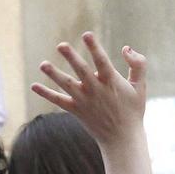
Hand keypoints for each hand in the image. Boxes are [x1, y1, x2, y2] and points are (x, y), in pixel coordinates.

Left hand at [32, 33, 147, 150]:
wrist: (122, 138)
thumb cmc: (132, 110)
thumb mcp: (140, 86)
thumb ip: (138, 64)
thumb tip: (125, 48)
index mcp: (111, 82)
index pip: (101, 61)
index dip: (94, 47)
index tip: (87, 35)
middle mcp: (95, 90)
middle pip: (81, 71)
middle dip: (71, 57)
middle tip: (61, 45)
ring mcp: (84, 101)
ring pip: (67, 85)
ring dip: (54, 74)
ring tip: (43, 64)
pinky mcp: (76, 110)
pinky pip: (58, 101)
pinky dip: (46, 94)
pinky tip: (34, 86)